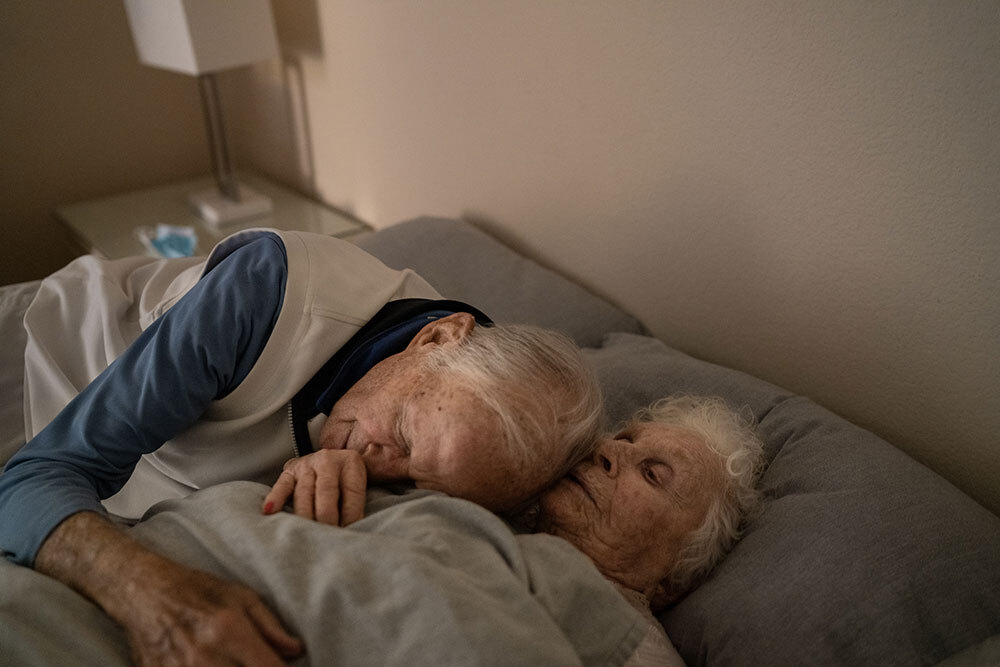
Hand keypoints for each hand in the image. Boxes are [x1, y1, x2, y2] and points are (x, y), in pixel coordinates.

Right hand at [36, 512, 302, 666]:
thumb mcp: (241, 597)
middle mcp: (205, 657)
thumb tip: (296, 651)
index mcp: (229, 632)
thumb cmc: (197, 591)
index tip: (284, 666)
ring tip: (232, 659)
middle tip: (258, 661)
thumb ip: (271, 627)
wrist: (143, 592)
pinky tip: (216, 662)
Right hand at [262, 449, 366, 525]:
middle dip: (326, 518)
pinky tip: (270, 511)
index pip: (352, 492)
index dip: (350, 516)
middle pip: (327, 491)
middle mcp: (328, 460)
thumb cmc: (345, 480)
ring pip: (304, 492)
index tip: (346, 535)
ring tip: (305, 535)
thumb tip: (353, 530)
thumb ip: (356, 504)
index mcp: (351, 462)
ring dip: (304, 516)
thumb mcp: (358, 483)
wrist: (329, 459)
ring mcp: (307, 465)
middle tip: (326, 539)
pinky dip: (275, 499)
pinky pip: (282, 486)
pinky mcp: (289, 471)